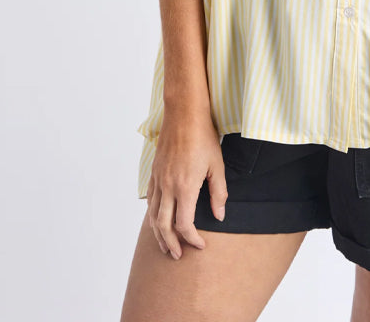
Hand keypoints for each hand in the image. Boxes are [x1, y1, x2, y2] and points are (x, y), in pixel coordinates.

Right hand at [145, 114, 225, 258]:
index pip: (184, 224)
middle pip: (163, 226)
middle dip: (171, 244)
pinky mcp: (154, 173)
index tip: (201, 245)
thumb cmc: (203, 137)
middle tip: (178, 256)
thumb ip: (218, 193)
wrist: (184, 114)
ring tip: (166, 245)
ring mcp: (158, 180)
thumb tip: (219, 216)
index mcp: (185, 187)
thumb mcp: (217, 165)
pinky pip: (150, 201)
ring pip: (153, 216)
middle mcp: (168, 186)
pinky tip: (159, 221)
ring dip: (158, 234)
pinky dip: (153, 216)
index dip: (192, 239)